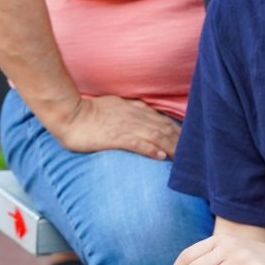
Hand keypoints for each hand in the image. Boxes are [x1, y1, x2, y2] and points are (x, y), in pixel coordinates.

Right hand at [43, 95, 180, 159]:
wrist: (69, 113)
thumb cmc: (88, 112)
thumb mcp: (115, 106)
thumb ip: (131, 111)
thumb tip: (146, 116)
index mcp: (135, 110)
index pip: (163, 121)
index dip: (179, 132)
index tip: (191, 142)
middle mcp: (134, 117)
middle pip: (165, 129)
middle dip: (182, 141)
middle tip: (196, 154)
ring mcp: (126, 127)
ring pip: (155, 136)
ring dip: (172, 147)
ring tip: (184, 159)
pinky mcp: (115, 137)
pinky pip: (136, 143)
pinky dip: (150, 150)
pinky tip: (160, 157)